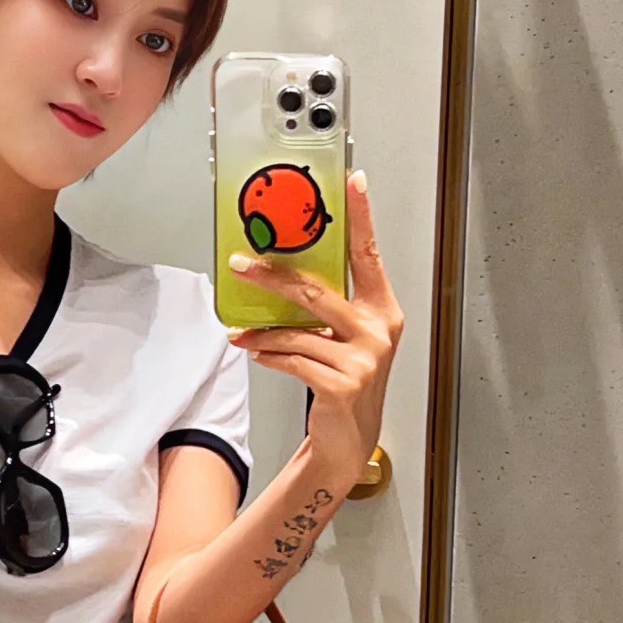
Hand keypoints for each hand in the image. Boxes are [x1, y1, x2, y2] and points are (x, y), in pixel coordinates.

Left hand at [225, 170, 404, 489]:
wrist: (349, 440)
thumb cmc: (345, 382)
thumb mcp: (345, 340)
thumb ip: (327, 311)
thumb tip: (280, 276)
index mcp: (382, 311)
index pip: (369, 255)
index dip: (362, 217)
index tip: (354, 181)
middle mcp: (378, 331)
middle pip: (317, 291)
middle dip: (273, 277)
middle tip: (241, 263)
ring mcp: (362, 360)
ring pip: (298, 331)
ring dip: (261, 331)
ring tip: (240, 331)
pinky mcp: (341, 385)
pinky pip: (292, 360)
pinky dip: (268, 356)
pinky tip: (257, 354)